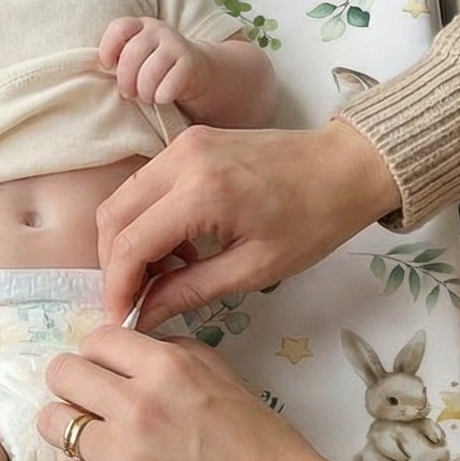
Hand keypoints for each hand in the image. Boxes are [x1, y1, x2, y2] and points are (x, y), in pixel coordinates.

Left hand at [38, 328, 342, 460]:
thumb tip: (127, 349)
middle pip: (61, 374)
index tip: (106, 375)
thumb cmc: (263, 446)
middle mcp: (140, 404)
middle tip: (90, 407)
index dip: (99, 357)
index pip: (96, 339)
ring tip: (97, 445)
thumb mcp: (224, 376)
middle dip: (73, 387)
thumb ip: (173, 354)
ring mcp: (125, 456)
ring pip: (54, 423)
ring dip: (71, 432)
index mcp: (168, 367)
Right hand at [97, 121, 401, 328]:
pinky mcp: (189, 141)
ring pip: (125, 197)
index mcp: (202, 192)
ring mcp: (183, 144)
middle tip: (135, 300)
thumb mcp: (254, 268)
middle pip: (114, 215)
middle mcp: (182, 159)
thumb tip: (145, 315)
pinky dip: (147, 218)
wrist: (345, 167)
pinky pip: (147, 183)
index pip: (132, 244)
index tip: (121, 318)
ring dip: (130, 241)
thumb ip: (190, 291)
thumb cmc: (312, 221)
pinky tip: (178, 247)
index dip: (118, 287)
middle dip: (115, 265)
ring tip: (162, 277)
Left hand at [98, 17, 204, 105]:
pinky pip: (169, 84)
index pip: (119, 28)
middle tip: (129, 93)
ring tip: (146, 97)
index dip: (108, 48)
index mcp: (140, 26)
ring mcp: (176, 44)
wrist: (197, 72)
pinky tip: (162, 98)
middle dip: (126, 80)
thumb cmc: (157, 68)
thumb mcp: (137, 58)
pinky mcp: (191, 63)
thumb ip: (119, 58)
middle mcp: (158, 30)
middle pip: (132, 54)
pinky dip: (161, 96)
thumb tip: (98, 69)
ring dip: (144, 92)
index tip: (107, 66)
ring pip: (150, 71)